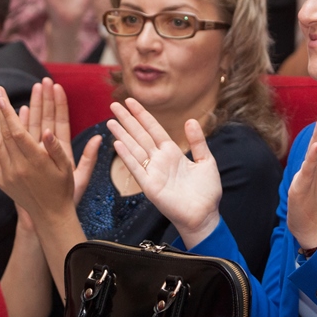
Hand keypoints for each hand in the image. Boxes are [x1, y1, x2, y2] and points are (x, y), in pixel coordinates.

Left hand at [0, 80, 100, 222]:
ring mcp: (7, 175)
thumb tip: (47, 130)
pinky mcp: (2, 181)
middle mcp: (17, 168)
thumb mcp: (67, 168)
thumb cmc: (63, 189)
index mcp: (35, 162)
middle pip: (3, 134)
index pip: (17, 132)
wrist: (50, 215)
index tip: (3, 97)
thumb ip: (57, 148)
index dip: (8, 113)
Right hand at [107, 98, 220, 246]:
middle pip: (140, 135)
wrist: (204, 216)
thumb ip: (198, 141)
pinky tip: (117, 143)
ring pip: (134, 149)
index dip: (142, 115)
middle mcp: (160, 160)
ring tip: (110, 121)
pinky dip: (127, 156)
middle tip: (114, 105)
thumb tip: (191, 120)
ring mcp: (153, 172)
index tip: (131, 101)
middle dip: (127, 120)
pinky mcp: (150, 186)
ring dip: (122, 135)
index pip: (154, 129)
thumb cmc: (206, 192)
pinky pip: (136, 168)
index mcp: (172, 153)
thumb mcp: (206, 161)